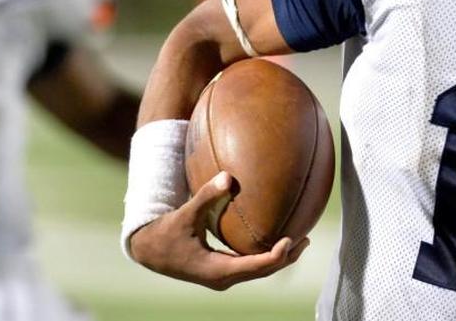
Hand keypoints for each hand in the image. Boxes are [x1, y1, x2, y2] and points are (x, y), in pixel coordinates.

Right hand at [127, 171, 309, 289]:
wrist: (149, 251)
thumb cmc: (166, 233)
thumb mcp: (185, 214)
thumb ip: (207, 196)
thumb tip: (227, 176)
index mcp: (217, 270)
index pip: (256, 267)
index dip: (277, 255)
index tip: (291, 239)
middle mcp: (223, 278)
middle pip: (264, 272)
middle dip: (285, 257)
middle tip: (306, 239)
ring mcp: (223, 277)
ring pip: (259, 271)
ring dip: (279, 258)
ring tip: (299, 241)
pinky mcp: (221, 272)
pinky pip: (251, 266)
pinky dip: (265, 256)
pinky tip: (275, 240)